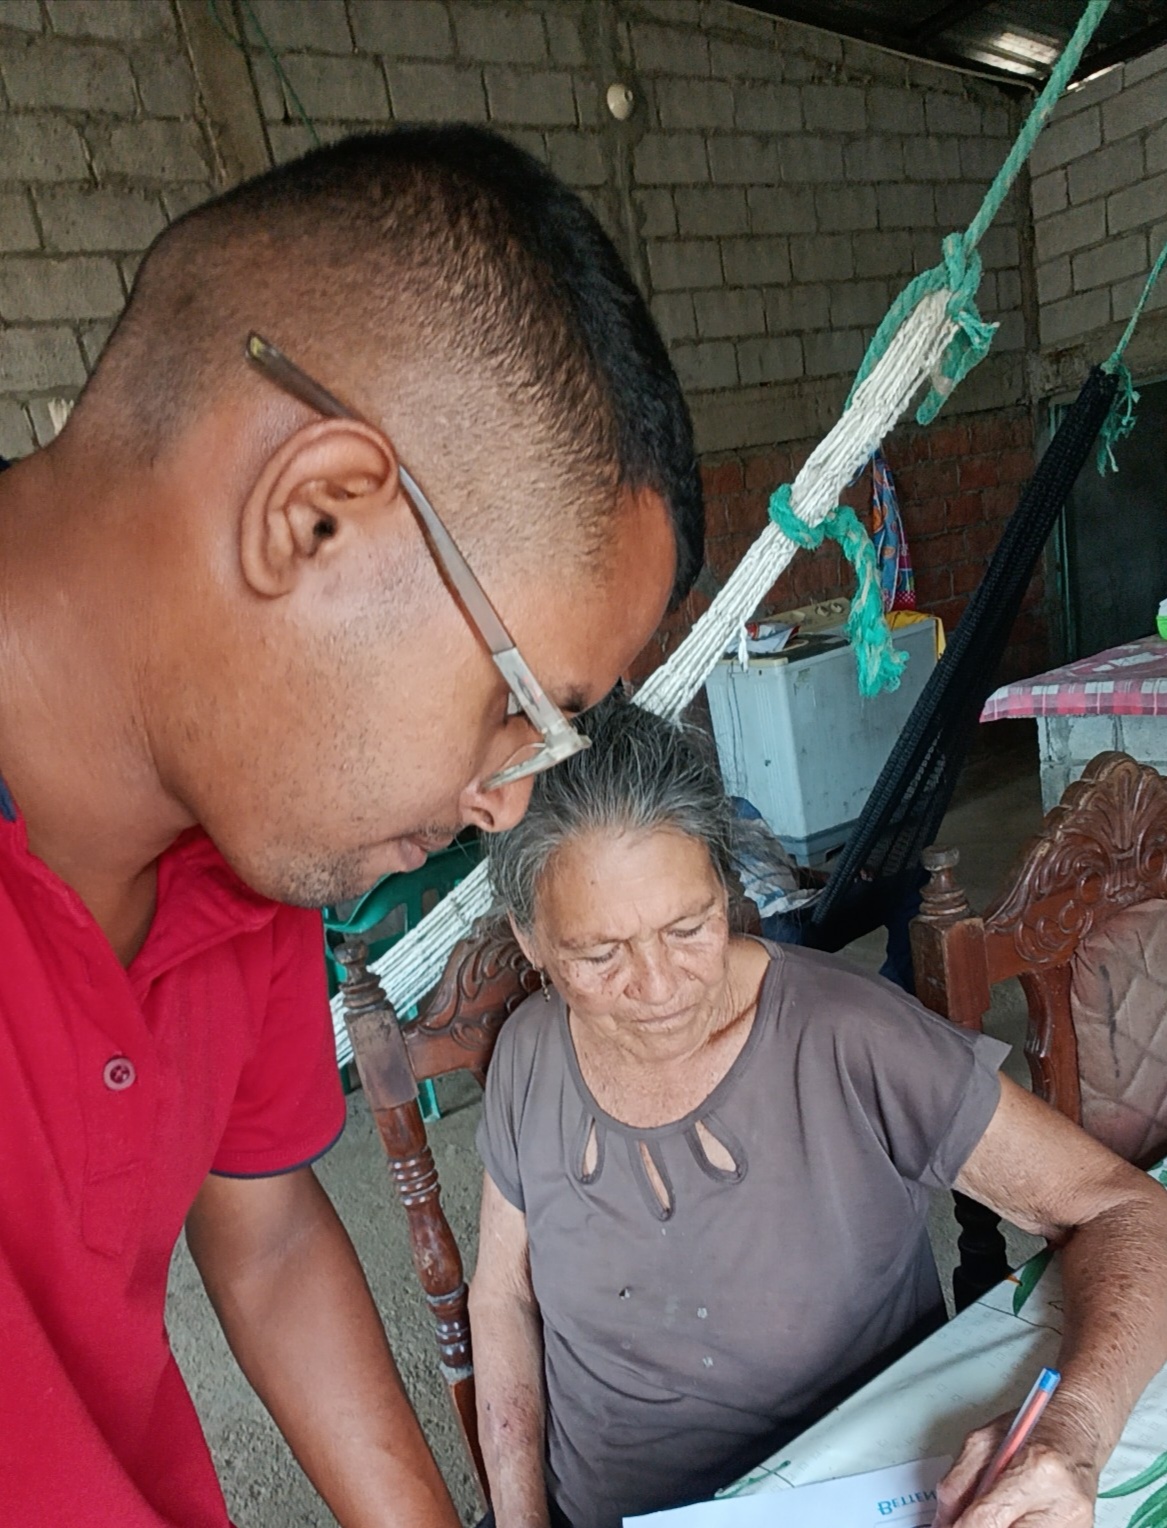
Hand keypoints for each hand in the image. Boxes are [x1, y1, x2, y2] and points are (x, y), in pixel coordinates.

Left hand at [933, 1413, 1096, 1525]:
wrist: (1076, 1432)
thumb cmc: (1033, 1429)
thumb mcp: (983, 1442)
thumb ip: (958, 1483)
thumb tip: (943, 1522)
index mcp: (1037, 1471)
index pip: (987, 1519)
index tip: (948, 1527)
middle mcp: (1062, 1504)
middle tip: (968, 1520)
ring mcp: (1076, 1525)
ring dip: (998, 1527)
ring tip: (991, 1515)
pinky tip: (1011, 1518)